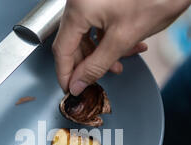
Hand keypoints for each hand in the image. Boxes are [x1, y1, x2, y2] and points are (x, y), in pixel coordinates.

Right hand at [53, 0, 190, 94]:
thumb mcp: (123, 38)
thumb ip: (97, 65)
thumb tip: (78, 84)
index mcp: (79, 9)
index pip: (62, 50)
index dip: (66, 74)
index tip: (71, 90)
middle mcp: (80, 1)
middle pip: (73, 42)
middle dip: (88, 64)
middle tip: (97, 80)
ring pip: (87, 34)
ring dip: (102, 53)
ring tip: (120, 63)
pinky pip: (97, 23)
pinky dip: (109, 38)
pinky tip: (128, 45)